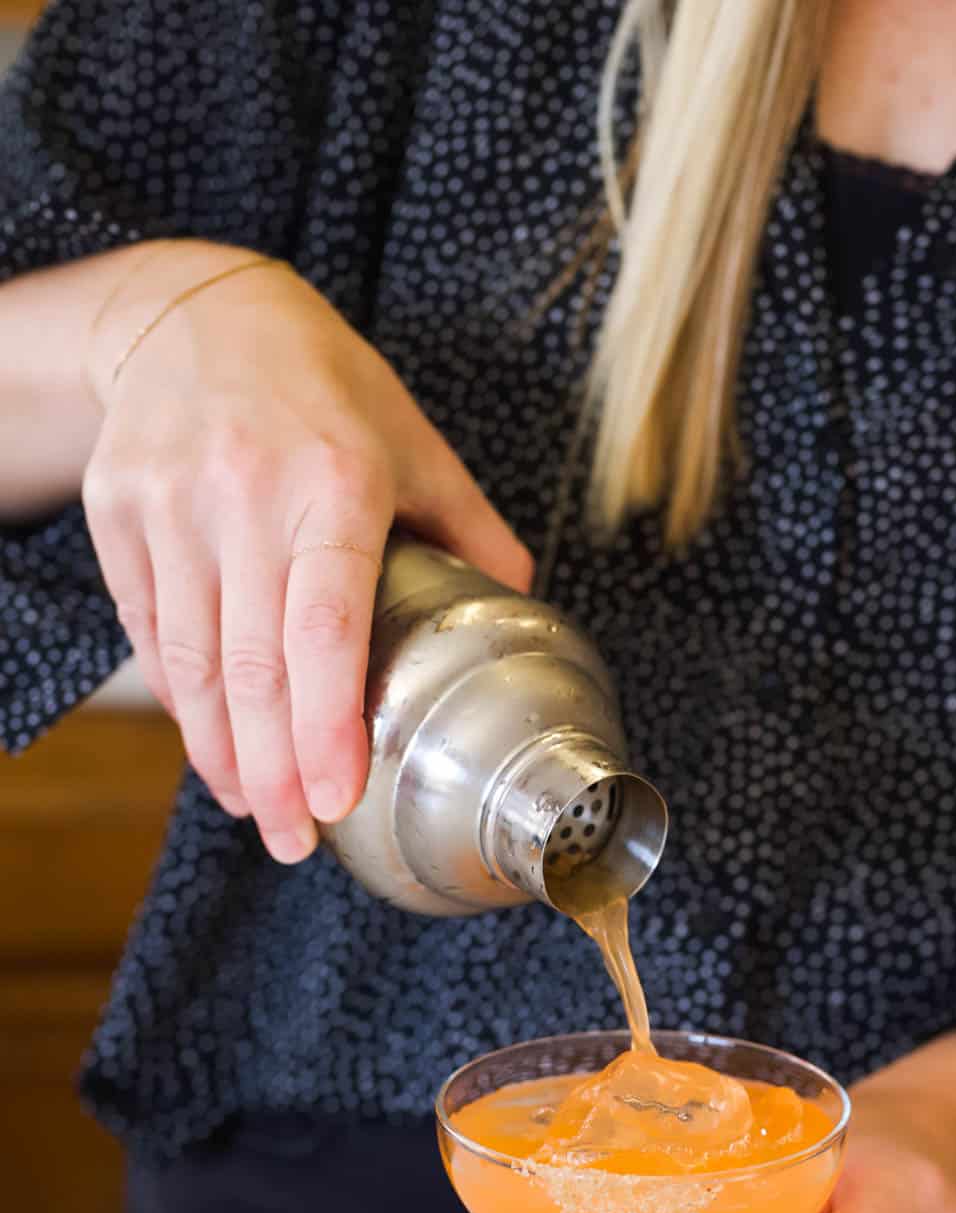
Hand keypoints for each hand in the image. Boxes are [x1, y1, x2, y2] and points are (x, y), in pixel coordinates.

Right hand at [82, 240, 532, 861]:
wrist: (196, 312)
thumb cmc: (323, 385)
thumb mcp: (414, 439)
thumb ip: (470, 528)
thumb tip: (522, 607)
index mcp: (335, 480)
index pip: (326, 625)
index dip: (326, 724)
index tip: (335, 797)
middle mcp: (244, 494)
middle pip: (252, 666)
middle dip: (272, 773)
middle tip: (294, 841)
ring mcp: (170, 504)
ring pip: (190, 662)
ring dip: (221, 752)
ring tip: (255, 810)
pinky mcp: (119, 514)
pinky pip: (149, 632)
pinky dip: (182, 701)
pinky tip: (213, 745)